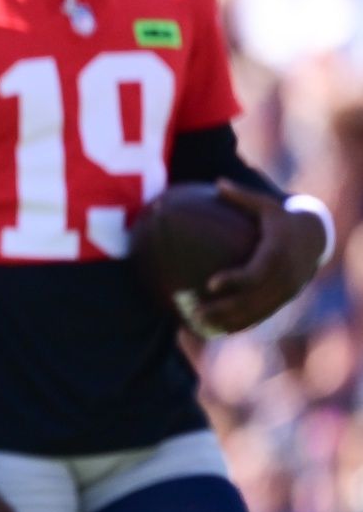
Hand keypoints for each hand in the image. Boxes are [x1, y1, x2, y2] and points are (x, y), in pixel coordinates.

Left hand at [194, 180, 326, 334]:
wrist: (316, 239)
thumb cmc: (283, 218)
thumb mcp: (267, 205)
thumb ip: (242, 197)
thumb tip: (217, 182)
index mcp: (277, 255)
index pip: (255, 273)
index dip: (234, 280)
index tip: (210, 284)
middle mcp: (282, 278)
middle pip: (252, 300)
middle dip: (224, 309)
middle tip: (195, 312)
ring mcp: (284, 292)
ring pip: (255, 312)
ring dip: (227, 321)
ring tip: (198, 324)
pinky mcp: (283, 299)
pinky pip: (261, 315)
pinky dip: (240, 324)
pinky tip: (215, 329)